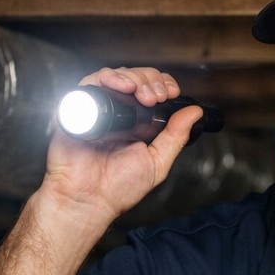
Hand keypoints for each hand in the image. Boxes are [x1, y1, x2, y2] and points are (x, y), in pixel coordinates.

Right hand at [42, 66, 203, 229]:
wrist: (87, 199)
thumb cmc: (117, 188)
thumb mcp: (157, 162)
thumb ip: (176, 137)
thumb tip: (195, 112)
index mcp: (137, 123)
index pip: (152, 89)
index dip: (163, 84)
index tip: (171, 93)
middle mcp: (118, 112)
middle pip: (137, 78)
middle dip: (152, 81)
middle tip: (157, 97)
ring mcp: (99, 108)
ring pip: (117, 75)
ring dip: (135, 78)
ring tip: (143, 95)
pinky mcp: (79, 107)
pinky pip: (91, 81)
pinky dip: (109, 77)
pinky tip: (123, 87)